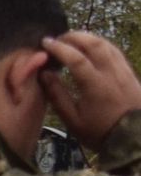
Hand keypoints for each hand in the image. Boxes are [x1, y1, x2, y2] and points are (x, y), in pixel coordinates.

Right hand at [39, 31, 140, 148]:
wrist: (134, 138)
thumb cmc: (100, 132)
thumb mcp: (73, 120)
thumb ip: (57, 95)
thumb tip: (44, 74)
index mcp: (96, 85)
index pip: (76, 58)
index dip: (59, 48)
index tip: (45, 42)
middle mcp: (111, 73)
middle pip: (94, 44)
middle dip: (74, 36)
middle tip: (59, 38)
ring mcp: (123, 71)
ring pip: (107, 44)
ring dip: (88, 37)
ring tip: (73, 39)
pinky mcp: (130, 73)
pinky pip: (115, 51)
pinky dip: (101, 44)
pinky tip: (93, 47)